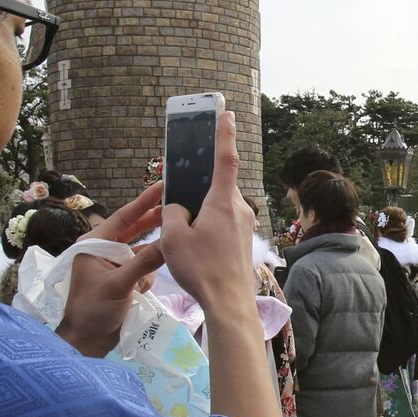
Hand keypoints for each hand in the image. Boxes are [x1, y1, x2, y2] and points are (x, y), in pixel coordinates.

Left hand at [56, 181, 167, 357]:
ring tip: (173, 244)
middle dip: (153, 222)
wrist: (87, 341)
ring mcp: (114, 265)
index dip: (144, 202)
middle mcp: (104, 250)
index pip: (123, 217)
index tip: (162, 185)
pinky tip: (148, 285)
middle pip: (134, 229)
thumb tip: (169, 243)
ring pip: (142, 250)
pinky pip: (144, 269)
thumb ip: (143, 262)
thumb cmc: (94, 310)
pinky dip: (148, 274)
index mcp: (94, 244)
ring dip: (152, 253)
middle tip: (177, 205)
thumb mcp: (119, 285)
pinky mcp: (123, 280)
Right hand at [159, 111, 261, 313]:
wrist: (229, 303)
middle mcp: (239, 208)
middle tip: (184, 182)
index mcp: (222, 201)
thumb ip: (172, 214)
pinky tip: (195, 241)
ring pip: (220, 206)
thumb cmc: (201, 269)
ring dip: (203, 208)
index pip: (226, 159)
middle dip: (201, 183)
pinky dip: (209, 222)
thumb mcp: (173, 238)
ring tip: (184, 223)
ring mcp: (245, 225)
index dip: (224, 135)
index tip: (226, 114)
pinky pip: (224, 221)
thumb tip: (179, 208)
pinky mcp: (244, 240)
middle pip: (218, 185)